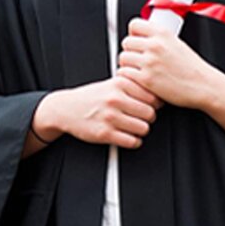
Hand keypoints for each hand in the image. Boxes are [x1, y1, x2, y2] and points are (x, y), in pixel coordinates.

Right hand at [35, 77, 160, 149]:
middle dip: (148, 118)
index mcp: (119, 84)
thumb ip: (132, 86)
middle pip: (150, 114)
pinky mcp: (105, 133)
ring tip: (132, 126)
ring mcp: (110, 116)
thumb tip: (159, 96)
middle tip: (140, 118)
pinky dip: (133, 141)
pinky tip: (126, 135)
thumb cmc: (91, 97)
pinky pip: (132, 141)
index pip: (152, 97)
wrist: (65, 108)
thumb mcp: (110, 84)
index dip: (154, 104)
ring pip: (144, 128)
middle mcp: (115, 99)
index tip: (149, 106)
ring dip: (140, 130)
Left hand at [117, 18, 217, 108]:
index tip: (137, 41)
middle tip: (138, 60)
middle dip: (130, 51)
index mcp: (163, 33)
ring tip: (139, 70)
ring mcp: (150, 61)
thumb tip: (140, 36)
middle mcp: (155, 45)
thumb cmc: (192, 68)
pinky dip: (128, 77)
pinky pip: (124, 73)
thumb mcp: (177, 43)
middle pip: (126, 42)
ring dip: (128, 65)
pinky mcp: (146, 78)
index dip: (133, 34)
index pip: (134, 24)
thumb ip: (158, 38)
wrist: (204, 86)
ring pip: (123, 58)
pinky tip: (138, 80)